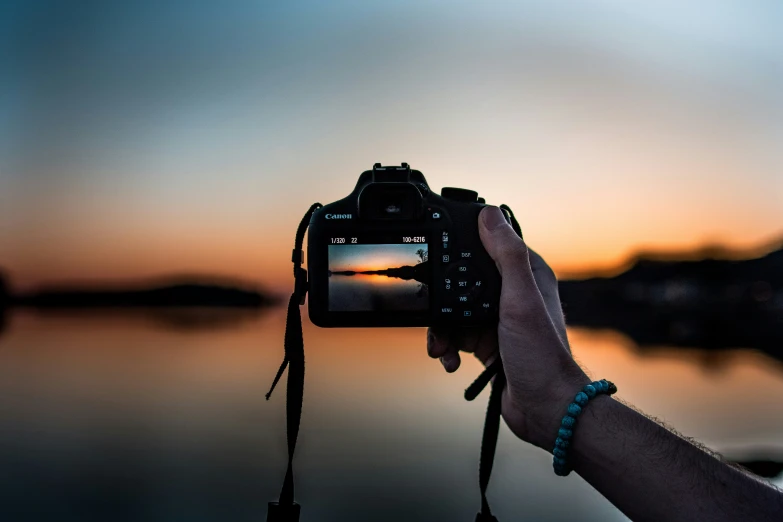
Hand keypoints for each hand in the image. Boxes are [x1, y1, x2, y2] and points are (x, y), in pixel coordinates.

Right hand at [427, 206, 588, 449]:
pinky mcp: (488, 343)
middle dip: (443, 297)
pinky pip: (457, 335)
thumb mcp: (520, 298)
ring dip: (442, 328)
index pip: (490, 245)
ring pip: (455, 311)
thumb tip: (489, 213)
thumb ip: (506, 255)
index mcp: (526, 275)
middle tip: (431, 309)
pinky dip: (447, 346)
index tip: (439, 245)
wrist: (545, 409)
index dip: (465, 243)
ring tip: (441, 347)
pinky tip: (449, 360)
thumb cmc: (542, 355)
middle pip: (463, 280)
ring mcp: (499, 320)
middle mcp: (513, 294)